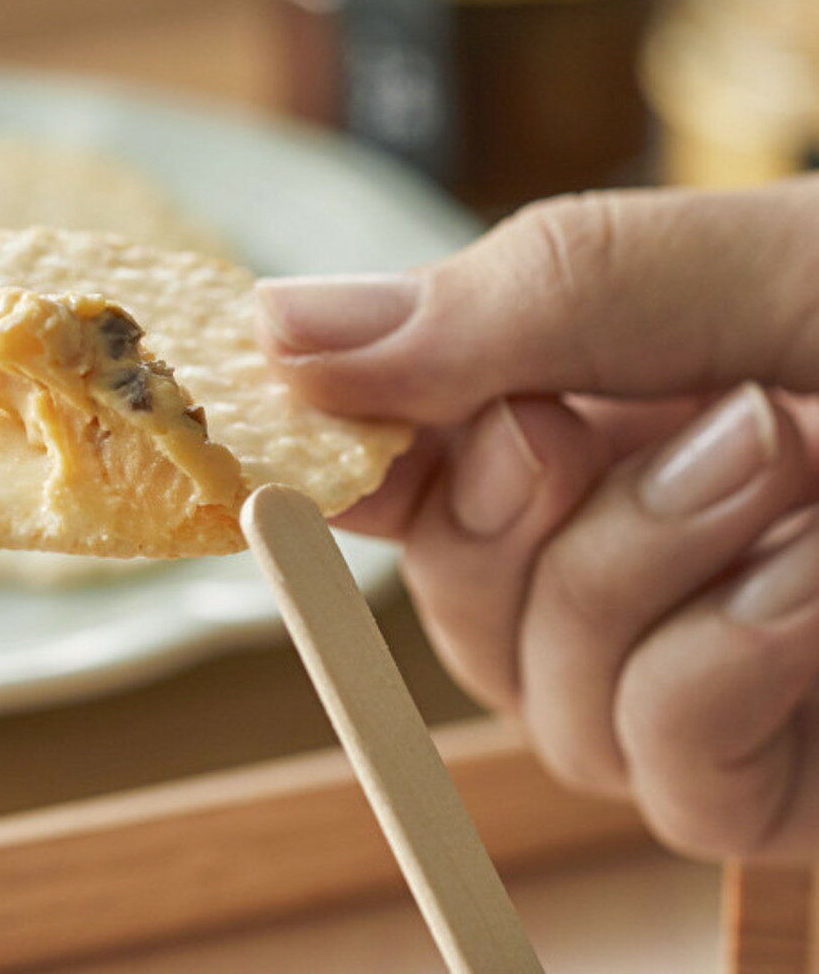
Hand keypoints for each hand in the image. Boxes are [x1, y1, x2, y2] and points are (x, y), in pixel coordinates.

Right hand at [257, 181, 818, 859]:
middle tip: (646, 416)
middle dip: (524, 505)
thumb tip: (279, 330)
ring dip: (648, 571)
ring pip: (539, 690)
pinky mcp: (758, 777)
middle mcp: (603, 548)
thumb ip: (510, 303)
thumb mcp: (726, 270)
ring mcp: (675, 669)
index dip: (346, 452)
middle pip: (448, 588)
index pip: (394, 460)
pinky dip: (726, 670)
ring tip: (790, 467)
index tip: (324, 428)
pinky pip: (657, 762)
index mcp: (576, 415)